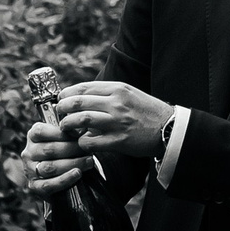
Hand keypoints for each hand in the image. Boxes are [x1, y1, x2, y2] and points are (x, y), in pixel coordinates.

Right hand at [20, 120, 89, 198]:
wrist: (59, 176)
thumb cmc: (64, 151)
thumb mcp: (64, 137)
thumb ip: (70, 132)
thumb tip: (82, 128)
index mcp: (33, 136)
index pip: (42, 132)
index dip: (61, 133)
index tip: (79, 134)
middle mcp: (28, 152)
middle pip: (48, 150)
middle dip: (72, 149)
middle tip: (88, 150)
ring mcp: (29, 170)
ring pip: (49, 167)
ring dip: (71, 164)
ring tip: (88, 161)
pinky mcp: (34, 186)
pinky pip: (48, 184)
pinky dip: (64, 179)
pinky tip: (77, 174)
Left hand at [52, 80, 173, 162]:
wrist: (169, 128)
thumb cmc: (146, 111)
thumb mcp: (129, 93)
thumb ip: (107, 94)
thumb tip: (81, 97)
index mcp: (118, 89)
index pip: (83, 88)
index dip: (66, 94)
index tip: (62, 101)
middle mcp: (116, 103)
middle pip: (77, 102)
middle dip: (62, 109)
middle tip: (60, 115)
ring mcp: (117, 122)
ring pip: (81, 120)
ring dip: (68, 125)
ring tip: (67, 129)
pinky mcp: (118, 141)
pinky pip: (90, 141)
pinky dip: (81, 142)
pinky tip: (82, 142)